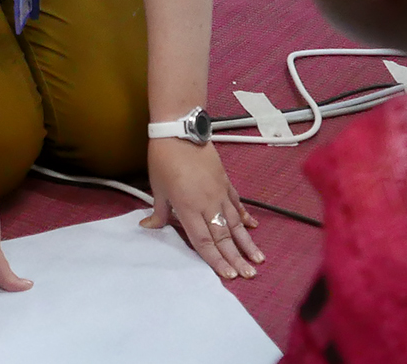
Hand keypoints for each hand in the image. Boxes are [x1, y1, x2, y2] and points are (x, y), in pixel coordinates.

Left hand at [140, 139, 263, 279]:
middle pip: (224, 236)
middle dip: (237, 258)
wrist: (179, 130)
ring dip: (247, 242)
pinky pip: (236, 203)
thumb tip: (148, 226)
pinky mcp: (225, 182)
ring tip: (258, 258)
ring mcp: (219, 192)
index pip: (203, 241)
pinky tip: (252, 227)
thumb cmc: (164, 159)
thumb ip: (158, 211)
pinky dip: (244, 216)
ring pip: (235, 223)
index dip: (216, 260)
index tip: (229, 276)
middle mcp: (207, 203)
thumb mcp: (157, 188)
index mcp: (188, 208)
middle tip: (250, 274)